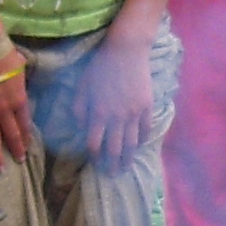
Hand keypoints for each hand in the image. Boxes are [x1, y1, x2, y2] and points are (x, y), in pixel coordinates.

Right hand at [0, 45, 37, 169]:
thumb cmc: (5, 55)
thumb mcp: (21, 70)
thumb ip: (21, 84)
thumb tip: (23, 87)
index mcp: (19, 100)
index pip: (24, 125)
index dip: (25, 138)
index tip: (27, 148)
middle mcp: (5, 110)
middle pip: (11, 135)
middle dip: (16, 150)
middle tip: (18, 162)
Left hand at [72, 27, 159, 160]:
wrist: (126, 50)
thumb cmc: (100, 65)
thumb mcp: (83, 84)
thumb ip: (79, 107)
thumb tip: (81, 126)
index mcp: (99, 113)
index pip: (95, 143)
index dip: (94, 156)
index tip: (94, 162)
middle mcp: (117, 117)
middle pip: (114, 148)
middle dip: (112, 164)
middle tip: (112, 175)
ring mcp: (134, 113)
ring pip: (132, 143)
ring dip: (128, 158)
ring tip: (126, 168)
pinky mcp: (147, 106)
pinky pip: (145, 129)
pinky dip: (142, 140)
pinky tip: (139, 146)